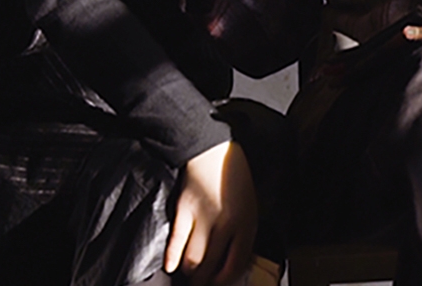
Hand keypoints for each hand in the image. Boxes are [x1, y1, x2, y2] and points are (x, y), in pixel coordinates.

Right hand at [164, 140, 257, 285]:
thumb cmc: (233, 174)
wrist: (212, 148)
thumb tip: (236, 257)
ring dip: (191, 271)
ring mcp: (204, 218)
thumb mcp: (249, 201)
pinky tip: (171, 266)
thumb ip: (243, 229)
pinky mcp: (185, 210)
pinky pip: (177, 242)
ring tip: (190, 274)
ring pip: (194, 260)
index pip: (237, 264)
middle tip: (203, 283)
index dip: (226, 279)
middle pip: (213, 267)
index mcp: (246, 222)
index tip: (220, 282)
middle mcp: (226, 224)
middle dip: (206, 280)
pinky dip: (173, 257)